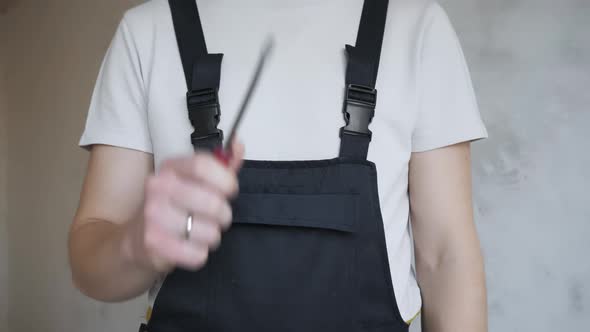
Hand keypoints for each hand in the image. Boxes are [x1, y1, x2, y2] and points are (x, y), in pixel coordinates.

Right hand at [123, 140, 244, 272]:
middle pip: (212, 202)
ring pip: (209, 232)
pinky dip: (199, 254)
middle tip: (217, 218)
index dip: (226, 180)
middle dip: (224, 215)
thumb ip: (222, 165)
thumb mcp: (195, 182)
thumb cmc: (174, 207)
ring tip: (199, 232)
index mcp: (171, 168)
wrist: (135, 238)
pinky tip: (188, 247)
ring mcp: (153, 214)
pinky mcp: (153, 242)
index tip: (230, 191)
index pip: (203, 166)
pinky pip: (197, 254)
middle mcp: (158, 187)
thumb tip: (238, 145)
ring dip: (211, 236)